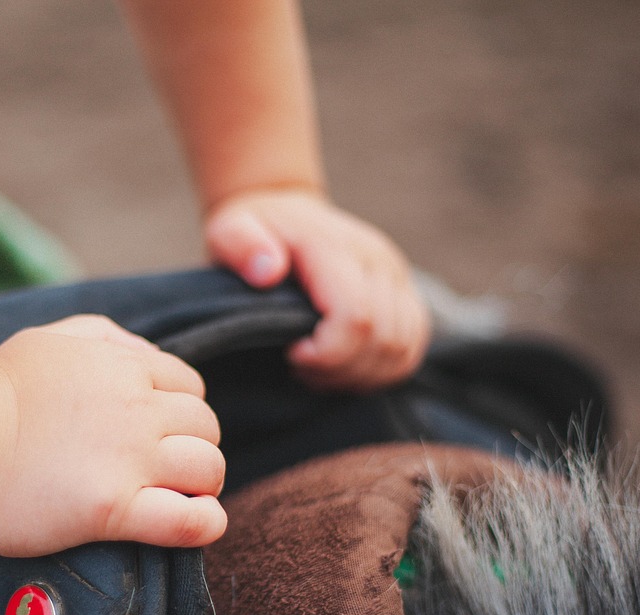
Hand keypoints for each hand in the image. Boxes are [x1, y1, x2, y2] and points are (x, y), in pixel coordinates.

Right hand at [0, 315, 225, 556]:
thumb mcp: (50, 339)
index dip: (182, 414)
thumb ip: (106, 338)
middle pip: (207, 428)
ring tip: (172, 498)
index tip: (159, 436)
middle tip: (163, 471)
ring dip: (200, 486)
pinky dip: (204, 524)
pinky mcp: (113, 509)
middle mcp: (137, 408)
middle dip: (193, 449)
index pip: (192, 387)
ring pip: (208, 469)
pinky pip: (191, 520)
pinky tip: (193, 526)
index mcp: (125, 366)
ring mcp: (129, 459)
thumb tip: (147, 354)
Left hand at [205, 187, 430, 389]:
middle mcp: (377, 261)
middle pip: (382, 340)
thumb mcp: (230, 229)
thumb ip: (241, 244)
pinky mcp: (405, 296)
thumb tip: (267, 271)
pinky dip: (380, 372)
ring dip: (359, 374)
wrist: (285, 214)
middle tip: (300, 367)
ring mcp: (397, 278)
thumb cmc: (253, 231)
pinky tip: (342, 368)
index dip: (327, 353)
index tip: (291, 354)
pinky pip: (410, 349)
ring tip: (318, 368)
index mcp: (335, 248)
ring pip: (401, 349)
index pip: (356, 317)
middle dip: (339, 369)